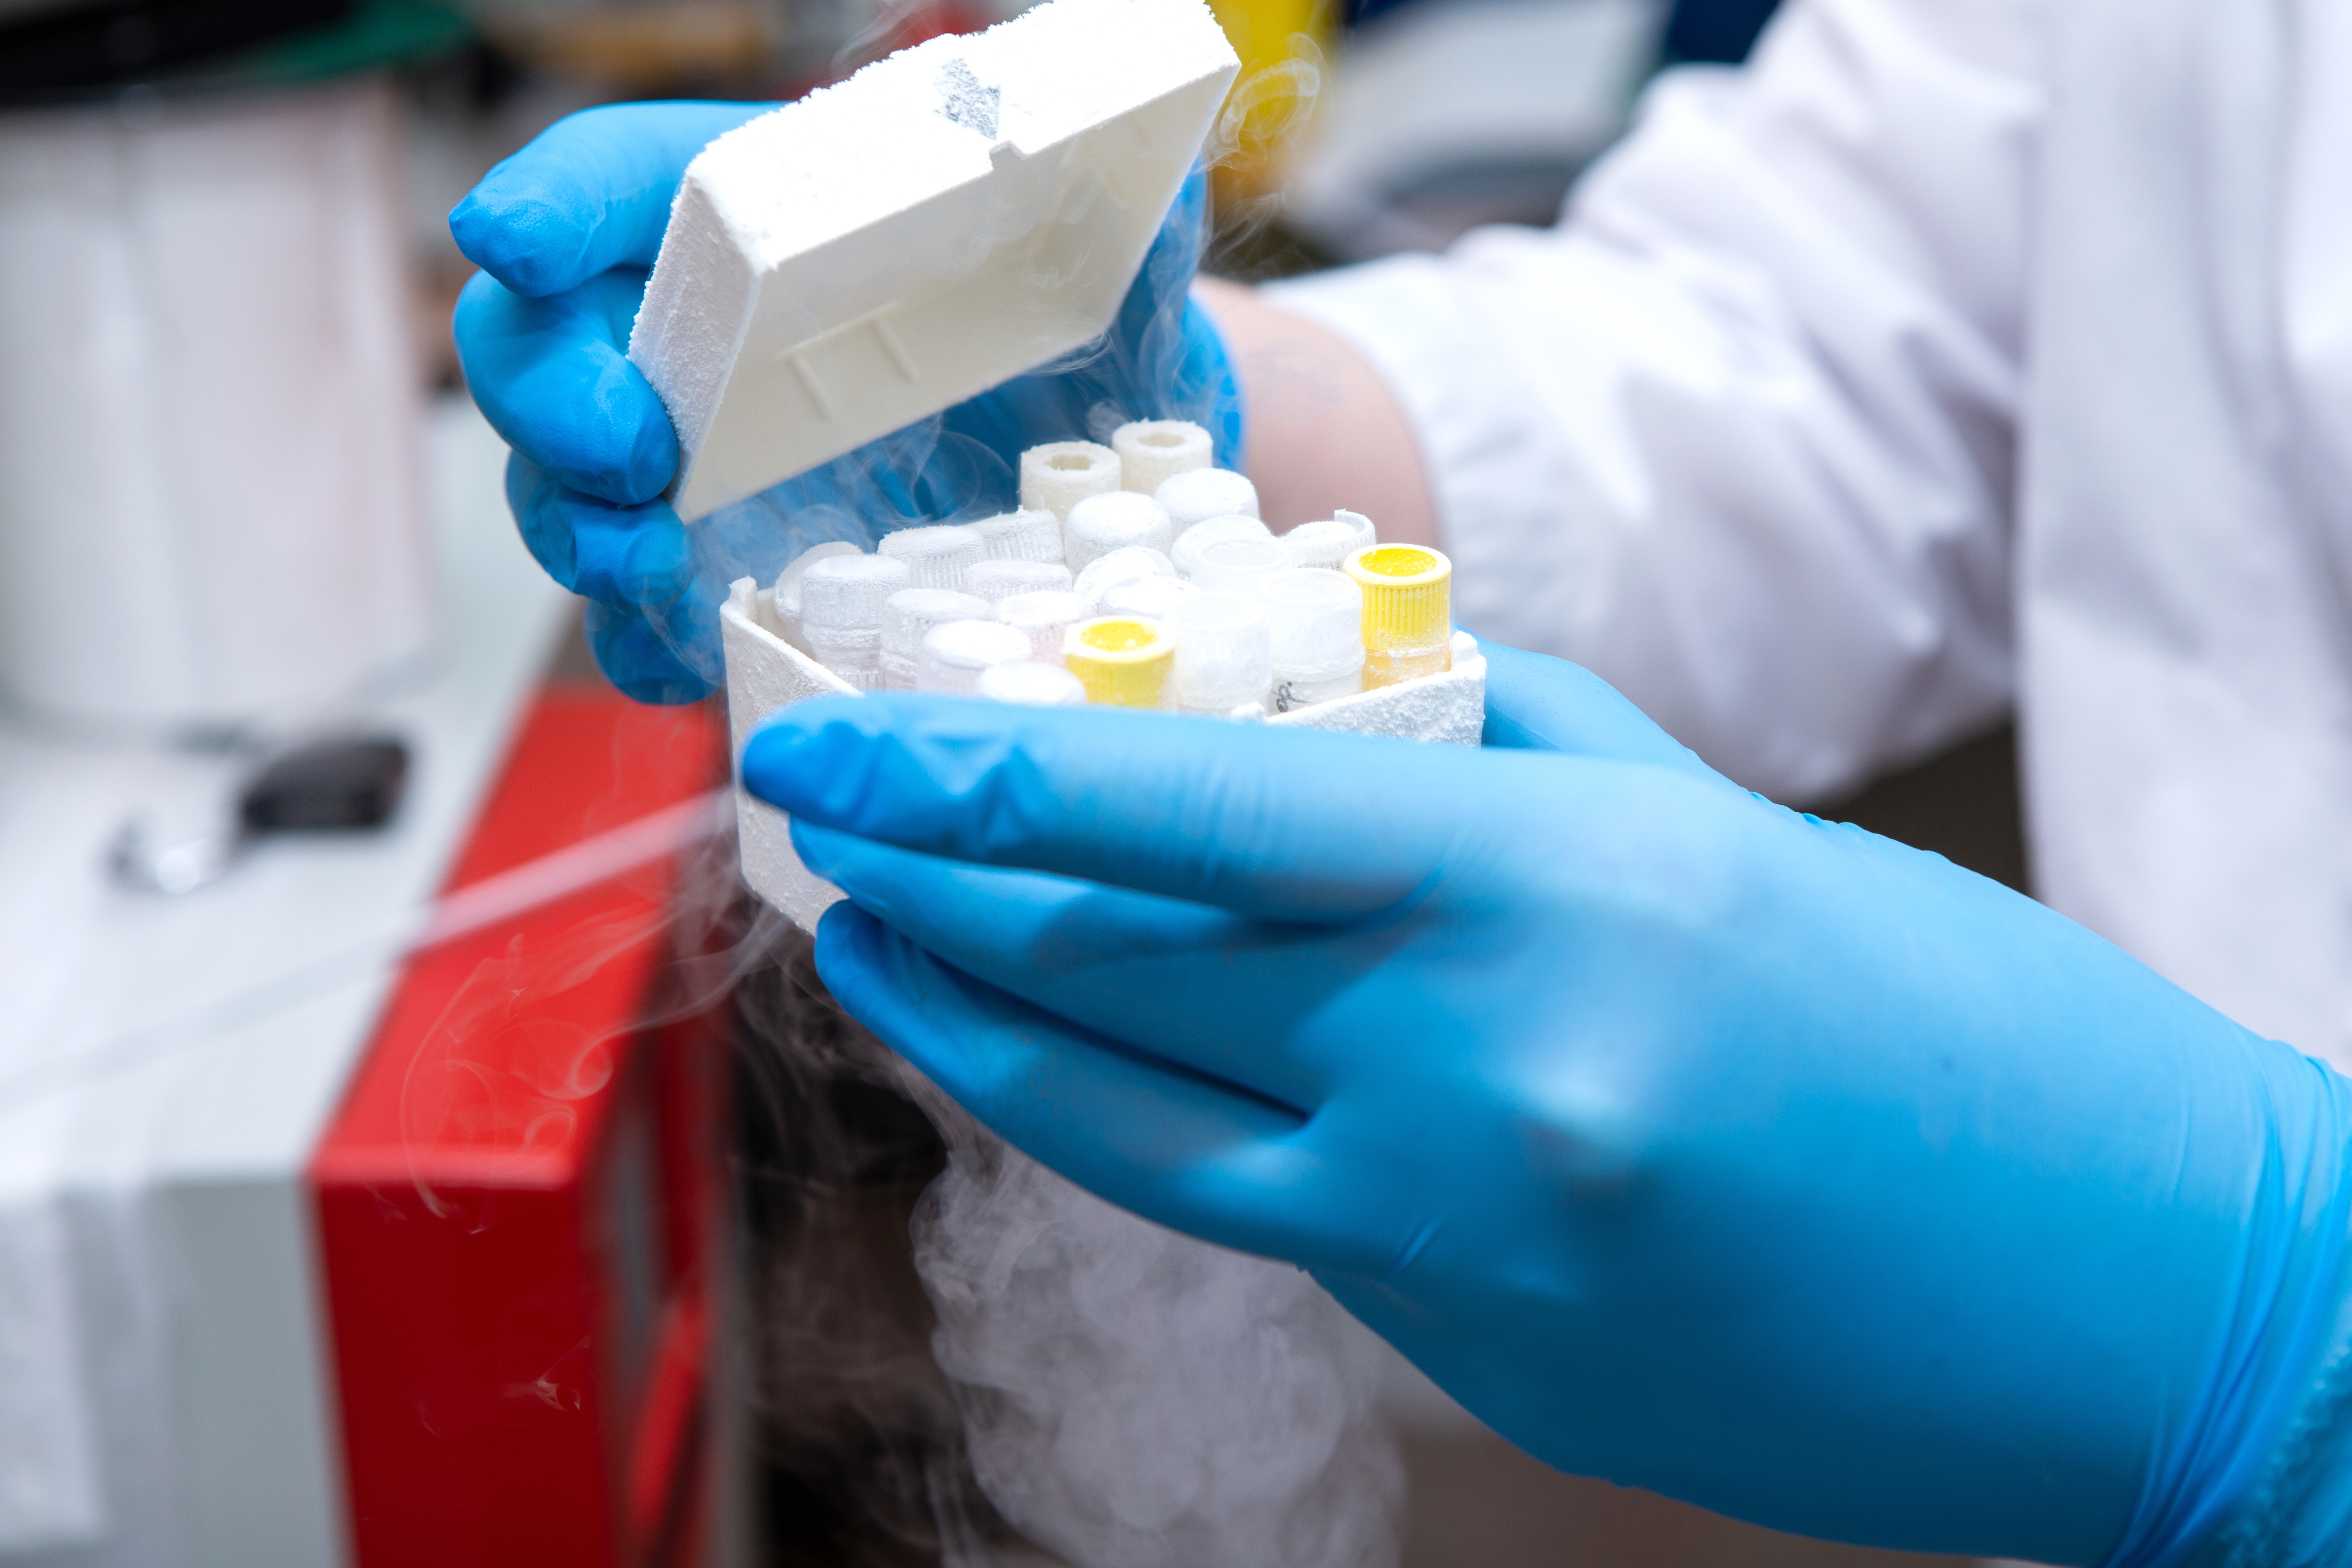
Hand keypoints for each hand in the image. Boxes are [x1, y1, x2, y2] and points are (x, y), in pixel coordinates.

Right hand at [451, 101, 1239, 701]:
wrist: (1115, 442)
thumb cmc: (1087, 312)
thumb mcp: (1106, 239)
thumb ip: (1109, 188)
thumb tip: (1160, 163)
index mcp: (752, 214)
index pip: (610, 180)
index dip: (546, 203)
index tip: (513, 240)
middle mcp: (696, 335)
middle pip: (541, 345)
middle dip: (550, 397)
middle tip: (631, 451)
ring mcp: (700, 464)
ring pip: (566, 492)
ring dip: (581, 532)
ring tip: (643, 564)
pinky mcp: (734, 571)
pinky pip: (647, 620)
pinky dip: (649, 643)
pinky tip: (685, 655)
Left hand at [738, 642, 2351, 1566]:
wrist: (2125, 1302)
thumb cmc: (1960, 1034)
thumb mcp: (1720, 827)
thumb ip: (1503, 742)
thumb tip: (1317, 688)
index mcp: (1545, 903)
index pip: (1170, 820)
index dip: (965, 775)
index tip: (832, 744)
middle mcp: (1463, 1080)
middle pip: (1104, 977)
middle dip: (938, 894)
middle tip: (839, 832)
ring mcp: (1446, 1244)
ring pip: (1125, 1124)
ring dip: (977, 1030)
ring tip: (889, 950)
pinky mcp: (1458, 1352)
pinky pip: (1259, 1211)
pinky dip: (1156, 1122)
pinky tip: (1106, 1065)